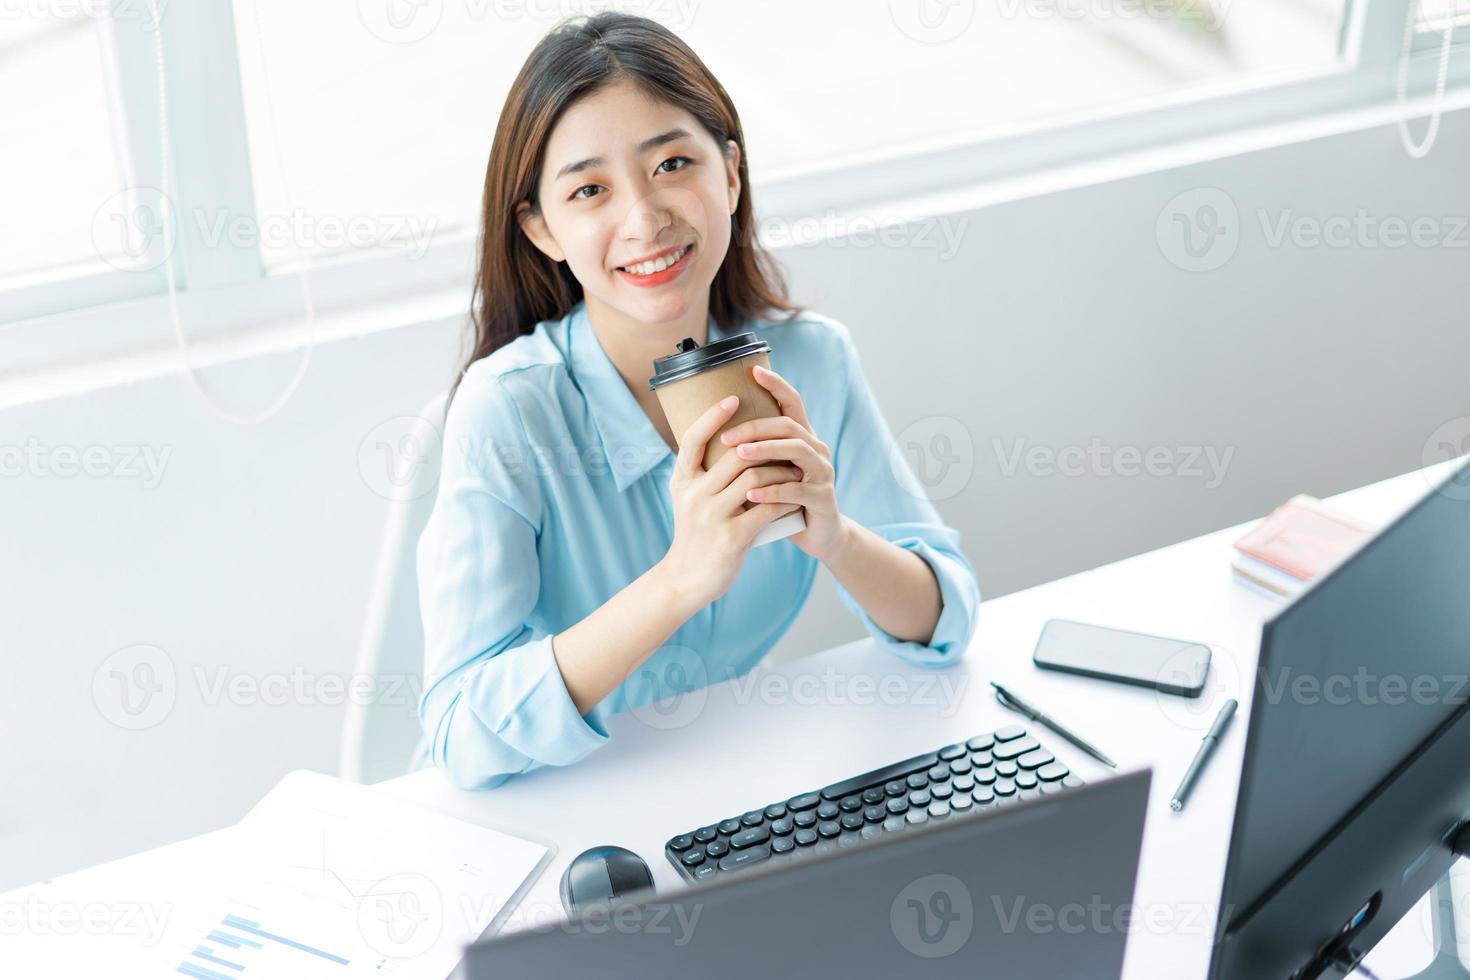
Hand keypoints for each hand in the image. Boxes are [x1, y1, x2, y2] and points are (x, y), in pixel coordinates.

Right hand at [658, 394, 804, 609]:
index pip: (693, 439)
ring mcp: (712, 516)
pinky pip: (767, 508)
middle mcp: (693, 495)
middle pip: (735, 455)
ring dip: (781, 472)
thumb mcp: (687, 499)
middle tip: (787, 442)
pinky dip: (785, 500)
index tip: (733, 398)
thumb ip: (702, 472)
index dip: (712, 416)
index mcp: (682, 481)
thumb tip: (728, 441)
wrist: (687, 579)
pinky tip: (795, 499)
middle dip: (765, 446)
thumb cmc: (694, 534)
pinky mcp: (731, 538)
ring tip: (796, 471)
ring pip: (755, 478)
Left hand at [719, 364, 849, 563]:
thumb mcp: (771, 471)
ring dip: (766, 451)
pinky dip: (773, 491)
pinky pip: (797, 490)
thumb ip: (754, 451)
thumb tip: (711, 430)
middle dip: (757, 427)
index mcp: (802, 438)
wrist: (818, 534)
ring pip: (797, 451)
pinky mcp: (823, 498)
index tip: (754, 371)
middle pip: (789, 426)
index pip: (792, 403)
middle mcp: (816, 449)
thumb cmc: (785, 499)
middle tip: (727, 436)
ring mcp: (822, 472)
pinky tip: (751, 495)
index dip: (776, 385)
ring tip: (739, 455)